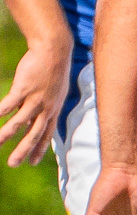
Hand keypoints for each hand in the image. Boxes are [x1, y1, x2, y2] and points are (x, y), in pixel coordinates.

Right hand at [0, 42, 70, 166]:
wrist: (54, 50)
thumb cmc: (52, 70)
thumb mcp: (54, 92)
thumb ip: (42, 107)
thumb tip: (30, 119)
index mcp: (54, 109)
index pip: (47, 133)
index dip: (40, 148)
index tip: (31, 162)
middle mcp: (47, 107)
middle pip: (35, 132)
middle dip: (24, 149)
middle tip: (13, 164)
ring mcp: (36, 97)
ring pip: (20, 121)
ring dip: (7, 133)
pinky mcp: (25, 87)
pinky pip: (9, 104)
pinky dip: (0, 112)